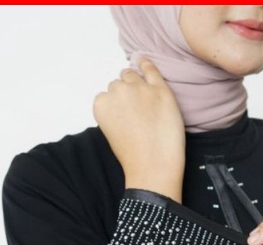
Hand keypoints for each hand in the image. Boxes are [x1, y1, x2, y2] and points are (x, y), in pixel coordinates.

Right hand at [92, 57, 185, 200]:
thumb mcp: (111, 132)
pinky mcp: (160, 89)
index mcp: (101, 104)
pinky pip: (151, 69)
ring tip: (142, 98)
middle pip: (119, 84)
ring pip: (132, 75)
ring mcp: (140, 88)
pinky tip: (143, 61)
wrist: (153, 166)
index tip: (123, 116)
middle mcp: (118, 91)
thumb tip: (120, 101)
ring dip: (135, 82)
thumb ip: (111, 112)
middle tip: (135, 112)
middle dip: (125, 94)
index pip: (106, 95)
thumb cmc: (133, 155)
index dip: (116, 105)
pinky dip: (146, 63)